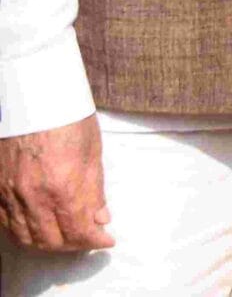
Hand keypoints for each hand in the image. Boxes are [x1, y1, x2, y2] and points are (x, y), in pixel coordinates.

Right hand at [0, 117, 112, 252]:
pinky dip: (25, 233)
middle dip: (74, 245)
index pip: (78, 231)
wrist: (33, 100)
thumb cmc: (68, 120)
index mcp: (64, 187)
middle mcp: (34, 197)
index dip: (95, 241)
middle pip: (51, 240)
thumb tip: (101, 218)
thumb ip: (95, 190)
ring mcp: (10, 195)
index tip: (106, 240)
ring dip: (49, 243)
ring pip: (26, 237)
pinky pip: (7, 225)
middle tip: (88, 238)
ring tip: (66, 237)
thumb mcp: (92, 153)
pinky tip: (40, 228)